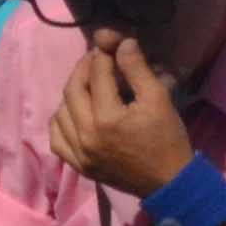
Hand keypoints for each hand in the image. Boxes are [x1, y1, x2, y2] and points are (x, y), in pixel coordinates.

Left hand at [49, 29, 197, 198]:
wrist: (169, 182)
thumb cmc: (167, 138)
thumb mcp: (159, 98)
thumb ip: (136, 68)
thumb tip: (121, 43)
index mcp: (107, 118)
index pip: (96, 73)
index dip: (103, 53)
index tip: (111, 43)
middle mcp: (86, 135)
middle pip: (73, 89)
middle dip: (84, 68)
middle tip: (97, 59)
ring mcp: (79, 153)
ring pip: (61, 111)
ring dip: (72, 92)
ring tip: (89, 84)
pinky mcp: (79, 165)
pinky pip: (56, 138)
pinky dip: (62, 120)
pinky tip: (75, 113)